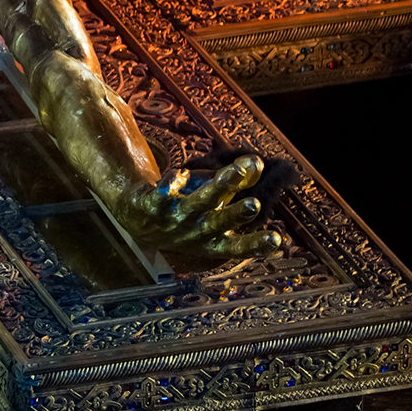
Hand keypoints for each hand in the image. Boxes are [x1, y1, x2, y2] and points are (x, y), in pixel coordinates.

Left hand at [111, 155, 282, 257]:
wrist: (135, 217)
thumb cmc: (185, 210)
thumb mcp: (213, 204)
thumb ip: (236, 185)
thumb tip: (258, 163)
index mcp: (212, 239)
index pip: (237, 247)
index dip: (256, 245)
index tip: (276, 237)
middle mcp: (195, 232)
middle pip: (219, 223)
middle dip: (237, 214)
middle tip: (254, 203)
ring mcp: (173, 220)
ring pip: (198, 203)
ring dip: (218, 187)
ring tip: (236, 169)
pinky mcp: (153, 205)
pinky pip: (163, 194)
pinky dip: (172, 184)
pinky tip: (182, 173)